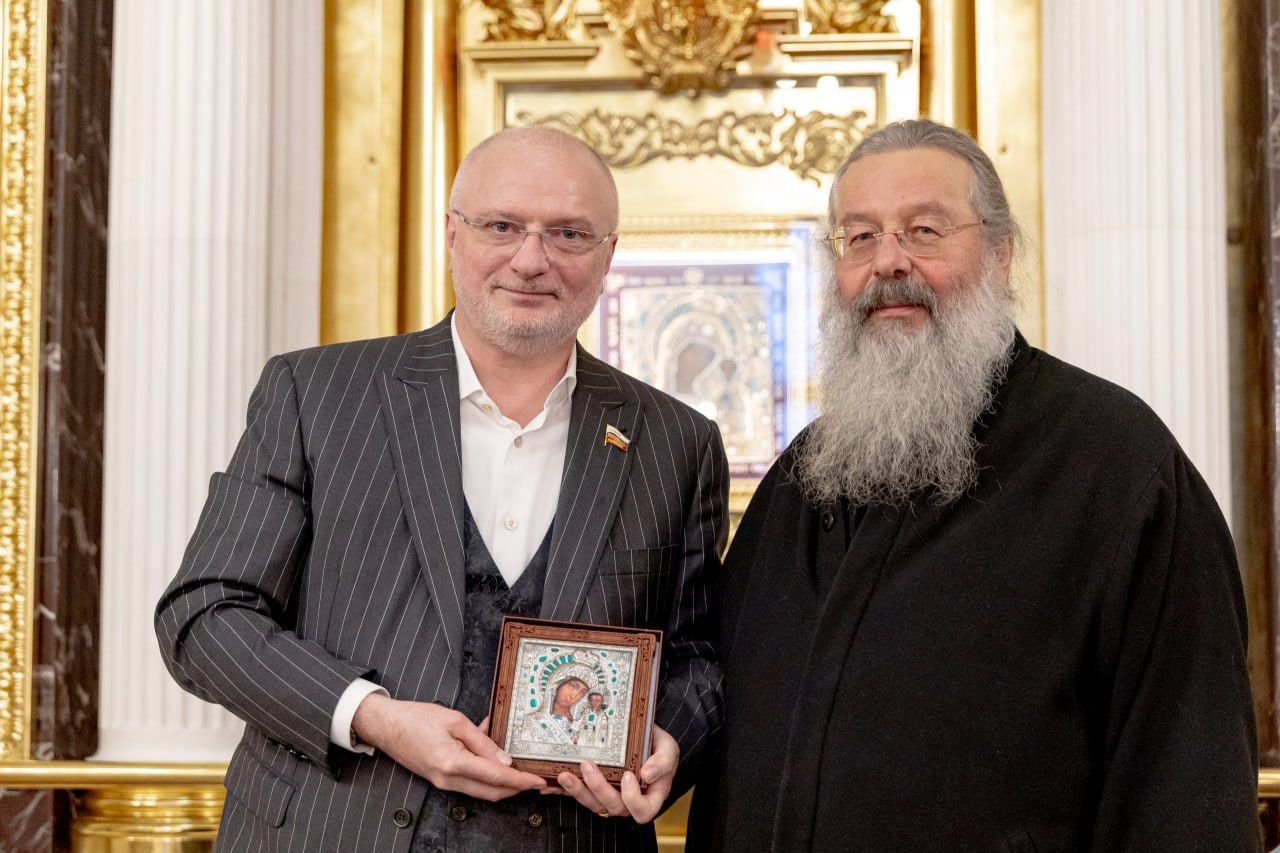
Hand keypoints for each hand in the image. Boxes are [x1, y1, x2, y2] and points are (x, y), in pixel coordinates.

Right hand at [353, 694, 545, 800]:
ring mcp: (443, 782)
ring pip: (481, 790)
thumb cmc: (416, 718)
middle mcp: (448, 779)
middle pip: (491, 792)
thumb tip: (504, 759)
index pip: (496, 777)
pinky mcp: (440, 779)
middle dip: (515, 788)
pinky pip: (469, 782)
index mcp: (453, 763)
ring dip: (501, 782)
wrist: (386, 726)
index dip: (520, 781)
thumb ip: (482, 741)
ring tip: (517, 766)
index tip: (537, 782)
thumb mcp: (455, 721)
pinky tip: (490, 753)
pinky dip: (484, 773)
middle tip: (533, 779)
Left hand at [551, 724, 678, 822]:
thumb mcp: (669, 748)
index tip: (627, 775)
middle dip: (598, 788)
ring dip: (578, 791)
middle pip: (614, 807)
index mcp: (651, 795)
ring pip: (594, 804)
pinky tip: (557, 778)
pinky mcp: (595, 790)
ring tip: (566, 774)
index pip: (643, 811)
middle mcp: (630, 801)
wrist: (643, 736)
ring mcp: (611, 796)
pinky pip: (581, 795)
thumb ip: (663, 761)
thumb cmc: (658, 746)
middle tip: (588, 766)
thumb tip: (647, 774)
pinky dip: (568, 789)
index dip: (633, 799)